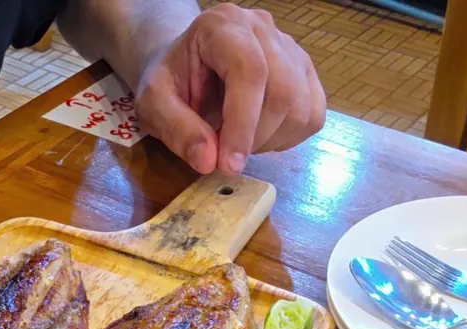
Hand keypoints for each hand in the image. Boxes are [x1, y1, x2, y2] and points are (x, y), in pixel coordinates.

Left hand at [136, 4, 325, 174]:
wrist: (186, 64)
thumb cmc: (171, 80)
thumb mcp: (153, 104)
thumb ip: (176, 129)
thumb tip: (208, 161)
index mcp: (223, 25)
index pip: (249, 71)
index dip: (243, 124)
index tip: (228, 164)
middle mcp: (263, 29)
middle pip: (282, 90)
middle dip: (254, 137)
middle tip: (226, 157)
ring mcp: (290, 48)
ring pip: (301, 106)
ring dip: (270, 141)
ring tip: (237, 141)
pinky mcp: (305, 72)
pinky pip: (312, 114)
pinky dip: (288, 138)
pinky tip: (259, 135)